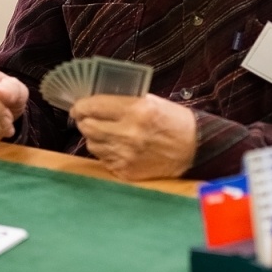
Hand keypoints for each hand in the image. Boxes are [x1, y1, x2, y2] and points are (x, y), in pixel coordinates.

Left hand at [71, 94, 196, 179]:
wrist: (194, 149)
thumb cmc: (173, 121)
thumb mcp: (150, 101)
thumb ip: (123, 100)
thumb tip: (94, 100)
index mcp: (135, 111)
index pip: (92, 106)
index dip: (80, 105)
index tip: (78, 106)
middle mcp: (128, 134)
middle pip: (87, 127)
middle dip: (84, 120)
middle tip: (87, 118)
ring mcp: (126, 155)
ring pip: (92, 144)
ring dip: (95, 137)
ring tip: (106, 132)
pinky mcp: (126, 172)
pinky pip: (103, 160)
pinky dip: (106, 152)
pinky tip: (118, 147)